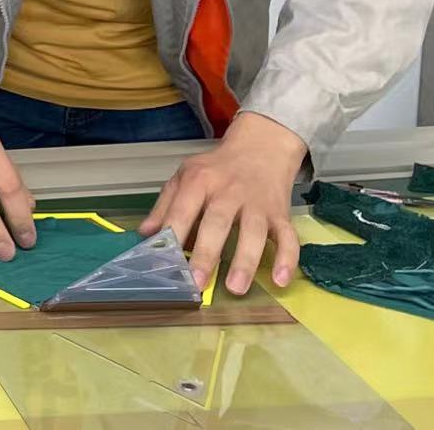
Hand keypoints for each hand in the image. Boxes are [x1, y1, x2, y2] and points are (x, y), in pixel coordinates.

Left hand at [140, 112, 306, 295]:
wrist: (262, 146)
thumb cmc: (217, 168)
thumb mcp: (186, 176)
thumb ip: (166, 205)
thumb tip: (145, 235)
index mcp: (200, 181)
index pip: (183, 210)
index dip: (173, 235)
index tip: (163, 263)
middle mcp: (229, 191)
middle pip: (218, 222)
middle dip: (207, 254)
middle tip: (197, 283)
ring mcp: (257, 203)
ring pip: (254, 231)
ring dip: (245, 260)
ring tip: (235, 288)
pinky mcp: (280, 213)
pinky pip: (288, 236)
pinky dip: (288, 258)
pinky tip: (281, 279)